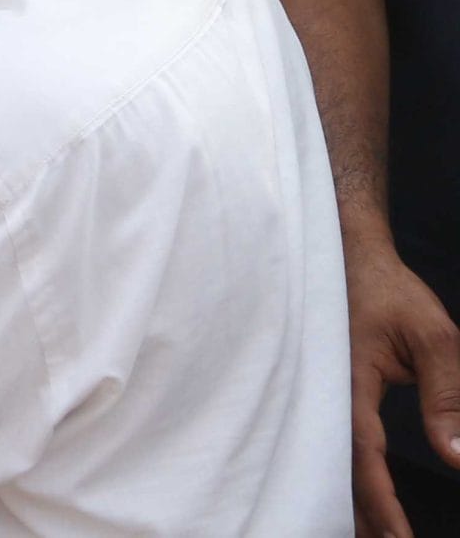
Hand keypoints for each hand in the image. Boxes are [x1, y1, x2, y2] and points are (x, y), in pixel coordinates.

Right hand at [348, 229, 459, 537]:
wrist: (343, 253)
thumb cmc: (387, 292)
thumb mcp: (433, 334)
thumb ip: (448, 393)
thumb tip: (458, 458)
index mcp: (346, 381)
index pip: (362, 453)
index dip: (380, 500)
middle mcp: (324, 393)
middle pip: (338, 468)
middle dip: (363, 516)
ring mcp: (317, 394)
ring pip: (330, 460)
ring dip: (351, 503)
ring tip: (375, 535)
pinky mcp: (322, 395)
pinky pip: (332, 444)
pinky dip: (347, 477)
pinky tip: (357, 499)